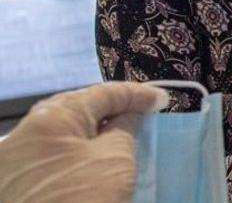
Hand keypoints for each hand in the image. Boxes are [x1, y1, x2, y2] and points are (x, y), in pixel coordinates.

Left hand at [0, 82, 168, 202]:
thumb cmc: (83, 199)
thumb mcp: (115, 160)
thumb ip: (124, 128)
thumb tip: (129, 115)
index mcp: (52, 117)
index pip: (102, 94)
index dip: (136, 95)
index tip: (162, 101)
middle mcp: (27, 132)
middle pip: (76, 109)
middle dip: (109, 108)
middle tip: (141, 113)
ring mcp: (15, 160)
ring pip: (61, 133)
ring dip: (92, 131)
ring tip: (120, 134)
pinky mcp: (14, 184)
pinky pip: (50, 154)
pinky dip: (75, 151)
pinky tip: (92, 159)